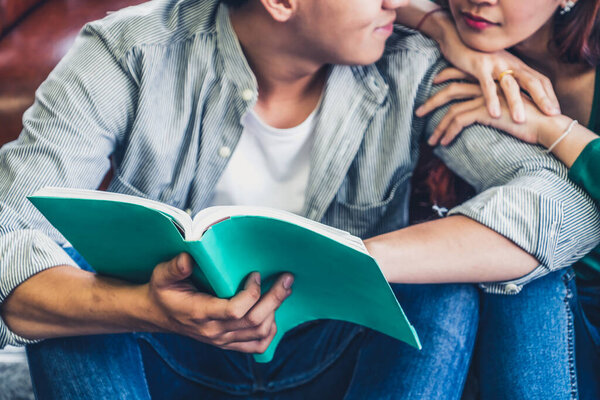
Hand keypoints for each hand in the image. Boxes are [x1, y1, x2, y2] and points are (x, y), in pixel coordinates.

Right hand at [145, 253, 292, 353]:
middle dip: (275, 299)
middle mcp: (214, 331)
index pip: (234, 311)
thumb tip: (188, 258)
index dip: (251, 294)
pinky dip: (270, 331)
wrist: (157, 314)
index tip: (255, 274)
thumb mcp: (162, 275)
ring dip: (275, 311)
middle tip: (286, 279)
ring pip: (259, 333)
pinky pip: (256, 345)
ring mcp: (222, 339)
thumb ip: (175, 267)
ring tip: (283, 290)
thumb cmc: (163, 291)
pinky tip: (273, 313)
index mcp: (200, 313)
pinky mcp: (228, 343)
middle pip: (254, 322)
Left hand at [420, 80, 546, 145]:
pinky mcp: (486, 111)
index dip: (445, 80)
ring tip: (431, 140)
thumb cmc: (532, 120)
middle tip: (418, 113)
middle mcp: (485, 88)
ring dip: (438, 126)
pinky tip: (444, 143)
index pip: (461, 77)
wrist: (548, 123)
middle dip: (431, 102)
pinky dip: (448, 132)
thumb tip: (482, 117)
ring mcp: (485, 98)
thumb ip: (494, 109)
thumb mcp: (509, 111)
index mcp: (490, 83)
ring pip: (451, 108)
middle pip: (450, 90)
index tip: (433, 88)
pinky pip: (458, 120)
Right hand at [437, 26, 560, 121]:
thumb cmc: (479, 60)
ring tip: (520, 121)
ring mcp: (496, 64)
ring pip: (510, 85)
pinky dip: (491, 99)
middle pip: (532, 81)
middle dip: (542, 98)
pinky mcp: (479, 66)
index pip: (540, 80)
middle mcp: (511, 63)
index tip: (555, 111)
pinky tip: (493, 113)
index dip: (549, 95)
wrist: (458, 41)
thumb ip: (509, 82)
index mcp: (518, 65)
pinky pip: (487, 85)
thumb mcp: (499, 69)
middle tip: (552, 115)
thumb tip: (521, 100)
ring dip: (516, 103)